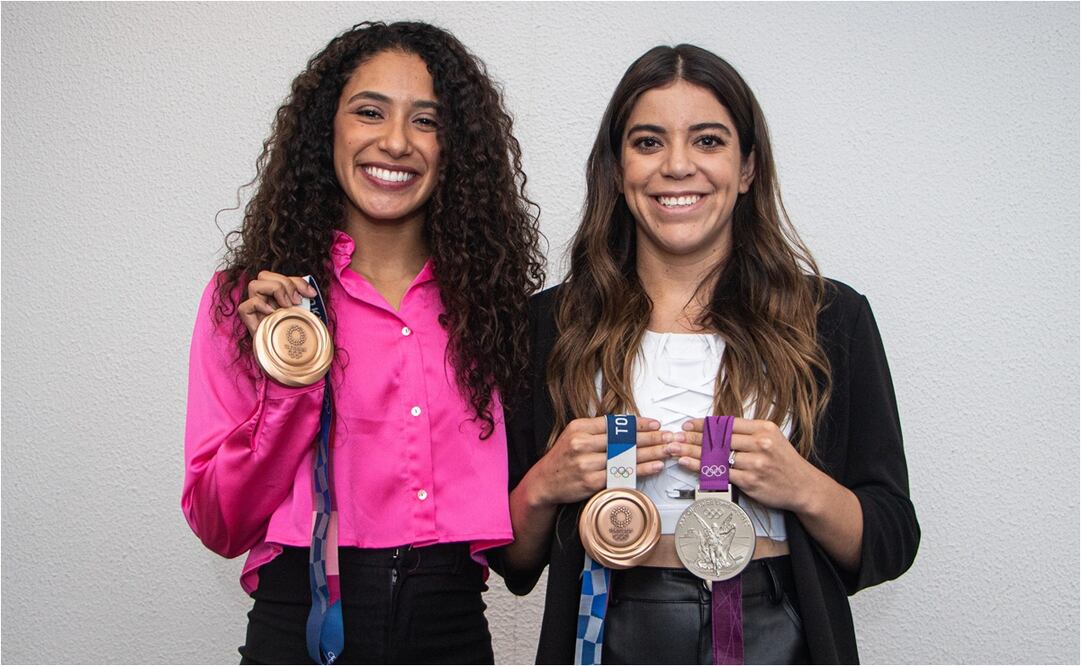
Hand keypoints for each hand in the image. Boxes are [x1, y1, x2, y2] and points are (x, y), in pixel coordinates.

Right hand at [237, 271, 316, 335]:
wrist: (288, 356)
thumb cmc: (295, 334)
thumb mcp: (304, 313)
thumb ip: (305, 300)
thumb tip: (311, 293)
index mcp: (275, 295)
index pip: (280, 277)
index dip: (297, 281)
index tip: (311, 294)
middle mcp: (264, 299)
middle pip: (264, 275)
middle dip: (285, 283)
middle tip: (296, 301)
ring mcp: (255, 309)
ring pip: (253, 285)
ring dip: (274, 291)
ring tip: (286, 306)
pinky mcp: (249, 321)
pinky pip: (245, 306)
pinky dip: (259, 305)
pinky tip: (272, 313)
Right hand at [528, 416, 672, 505]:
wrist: (544, 482)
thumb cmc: (562, 459)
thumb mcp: (574, 435)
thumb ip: (597, 430)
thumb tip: (627, 427)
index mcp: (579, 428)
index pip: (615, 423)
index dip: (638, 423)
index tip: (655, 424)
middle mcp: (582, 443)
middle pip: (624, 439)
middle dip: (651, 437)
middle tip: (668, 436)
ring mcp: (587, 463)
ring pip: (626, 456)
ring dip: (651, 453)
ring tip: (667, 450)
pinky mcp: (591, 482)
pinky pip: (622, 474)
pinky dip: (642, 470)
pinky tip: (655, 466)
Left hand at [680, 417, 816, 511]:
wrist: (803, 486)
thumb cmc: (784, 461)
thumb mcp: (772, 437)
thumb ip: (747, 431)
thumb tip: (717, 428)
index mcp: (764, 429)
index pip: (727, 423)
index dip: (704, 424)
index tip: (688, 424)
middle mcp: (760, 444)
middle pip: (719, 439)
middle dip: (693, 437)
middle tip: (676, 436)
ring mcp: (755, 464)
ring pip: (717, 456)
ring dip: (692, 452)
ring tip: (676, 449)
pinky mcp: (750, 482)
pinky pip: (721, 473)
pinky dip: (702, 468)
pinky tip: (689, 463)